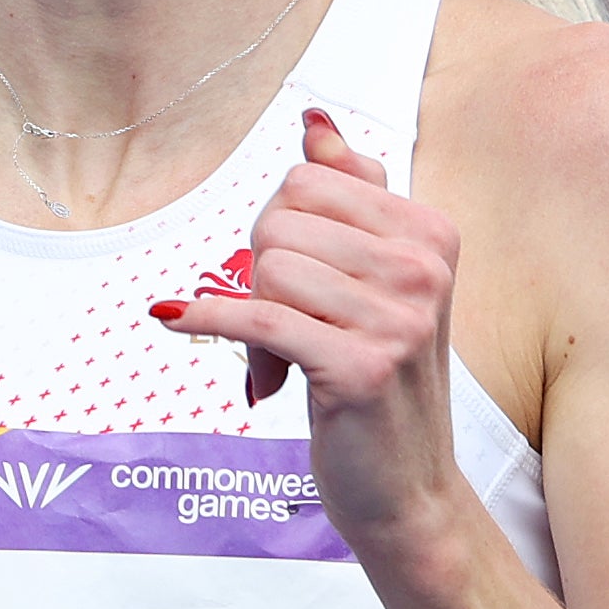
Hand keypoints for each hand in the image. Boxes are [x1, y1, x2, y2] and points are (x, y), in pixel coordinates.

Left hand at [159, 109, 465, 567]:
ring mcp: (398, 319)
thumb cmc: (379, 379)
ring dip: (250, 319)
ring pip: (266, 269)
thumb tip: (314, 121)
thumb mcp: (373, 280)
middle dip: (259, 271)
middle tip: (283, 328)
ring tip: (282, 360)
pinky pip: (256, 319)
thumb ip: (347, 196)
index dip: (280, 229)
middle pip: (282, 219)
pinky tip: (177, 320)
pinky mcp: (359, 368)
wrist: (408, 487)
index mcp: (431, 231)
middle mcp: (423, 267)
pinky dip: (207, 321)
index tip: (299, 283)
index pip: (308, 180)